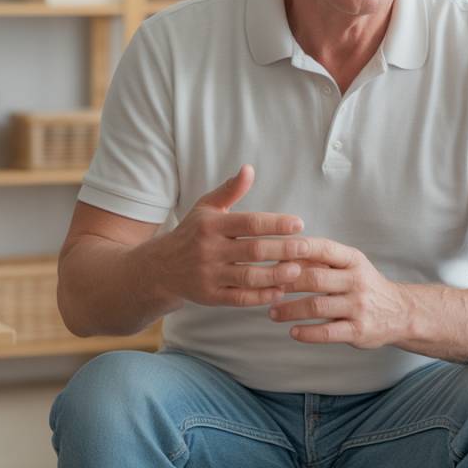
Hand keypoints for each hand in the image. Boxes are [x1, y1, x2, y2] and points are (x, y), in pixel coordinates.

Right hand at [148, 164, 307, 308]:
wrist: (160, 267)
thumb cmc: (192, 233)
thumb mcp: (206, 207)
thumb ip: (230, 190)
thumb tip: (249, 169)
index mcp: (211, 225)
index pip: (249, 223)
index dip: (276, 223)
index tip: (298, 224)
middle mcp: (208, 250)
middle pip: (253, 251)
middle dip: (283, 250)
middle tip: (307, 248)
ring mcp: (209, 276)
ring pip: (249, 277)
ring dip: (276, 275)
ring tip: (298, 270)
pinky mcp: (210, 297)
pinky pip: (240, 299)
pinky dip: (261, 296)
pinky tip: (280, 291)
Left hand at [267, 238, 410, 348]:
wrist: (400, 312)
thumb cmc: (363, 285)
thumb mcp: (348, 266)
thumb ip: (320, 260)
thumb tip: (281, 254)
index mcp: (353, 260)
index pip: (323, 248)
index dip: (297, 249)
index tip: (272, 251)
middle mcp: (357, 281)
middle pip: (315, 278)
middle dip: (286, 282)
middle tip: (265, 287)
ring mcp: (359, 307)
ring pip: (317, 307)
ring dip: (290, 310)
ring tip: (272, 312)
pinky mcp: (359, 331)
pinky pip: (327, 333)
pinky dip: (306, 333)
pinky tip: (292, 332)